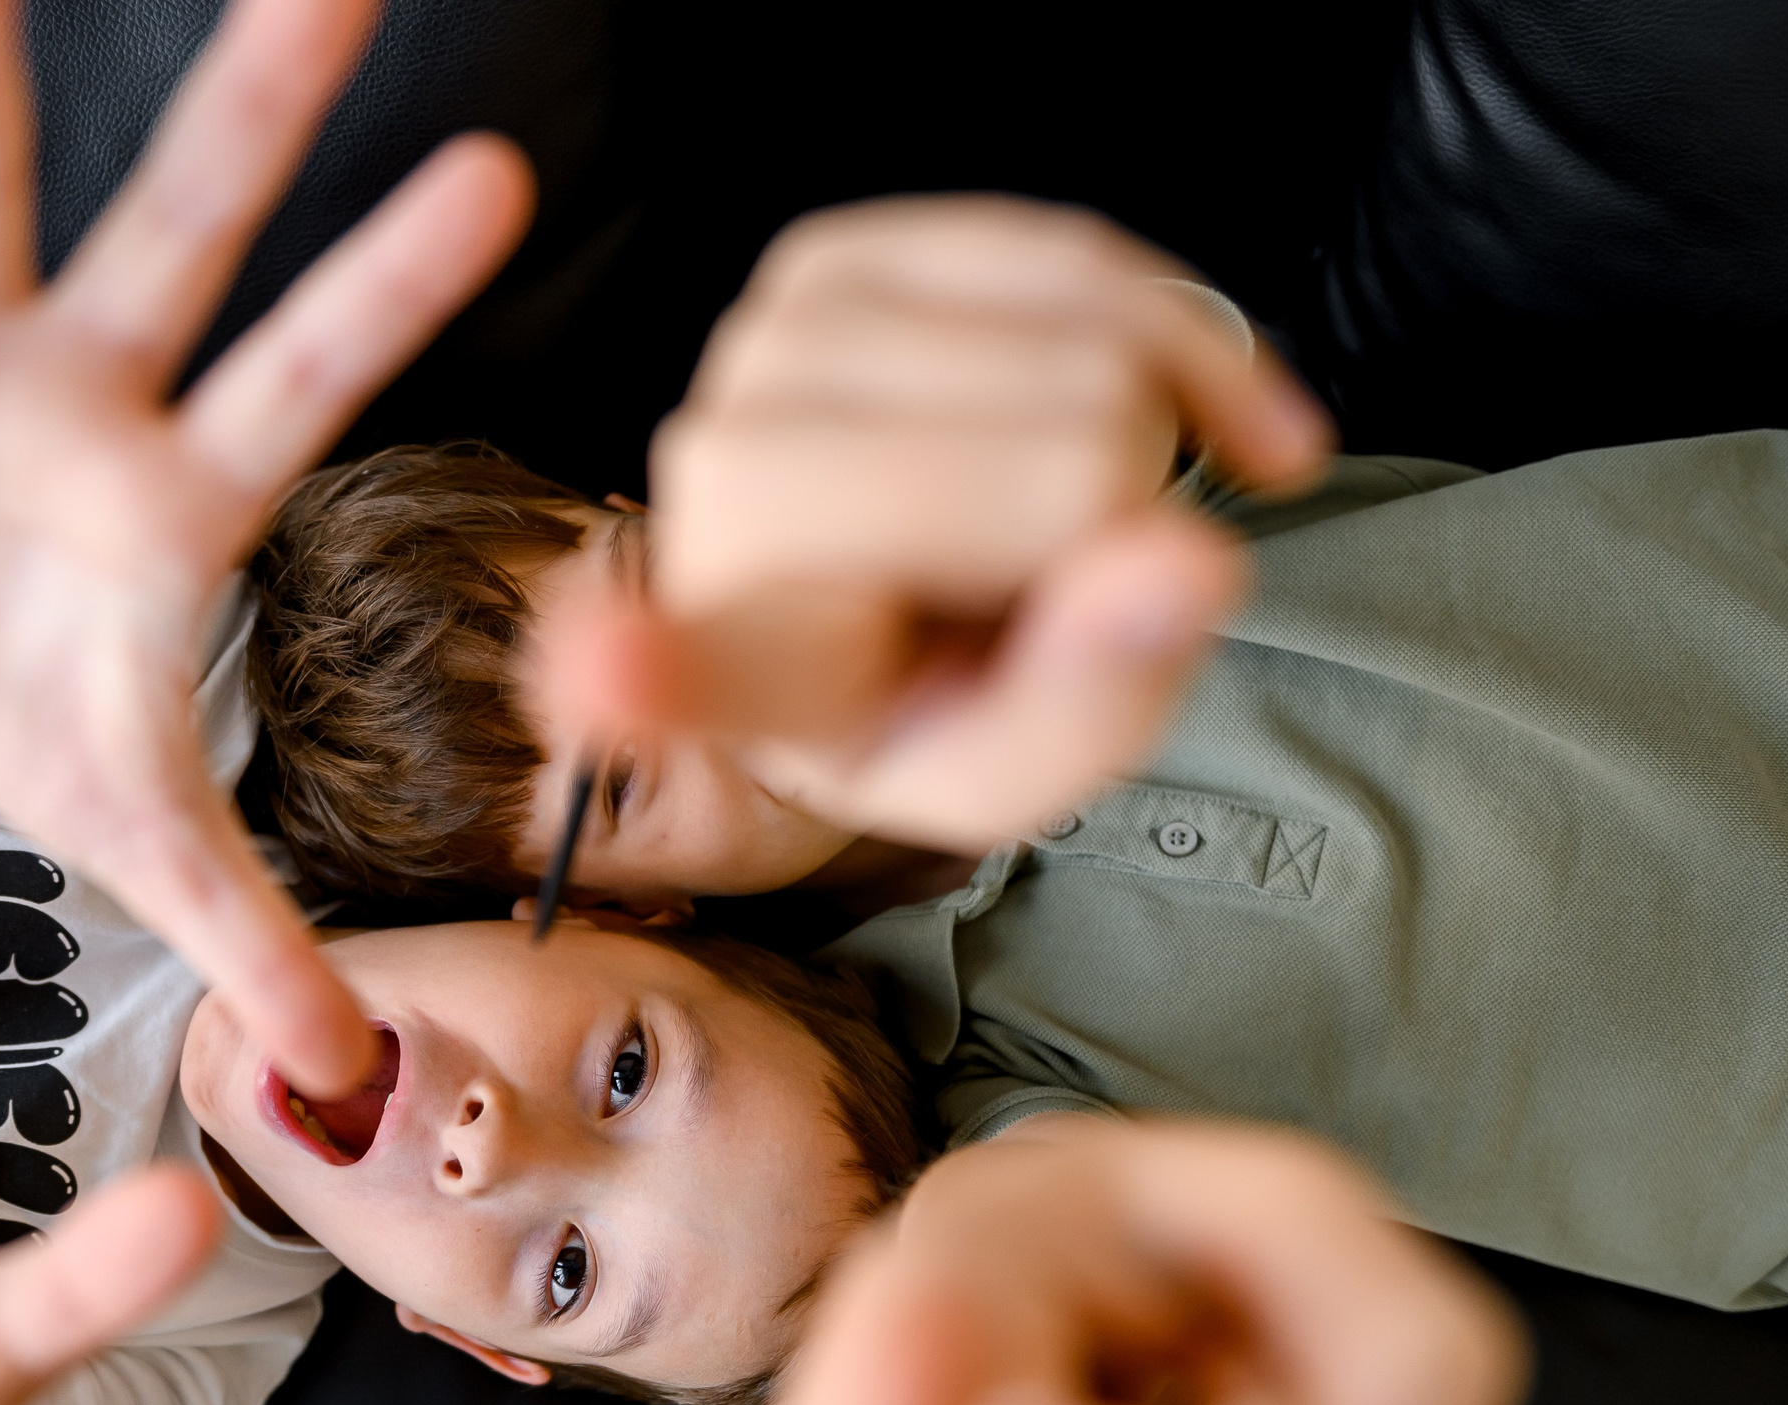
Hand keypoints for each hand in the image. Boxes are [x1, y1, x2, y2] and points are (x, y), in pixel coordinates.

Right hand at [0, 0, 533, 1096]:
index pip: (309, 376)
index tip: (497, 171)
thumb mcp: (141, 832)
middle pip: (182, 234)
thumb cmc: (44, 721)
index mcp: (187, 492)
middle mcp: (89, 391)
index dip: (392, 284)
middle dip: (253, 115)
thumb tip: (347, 1074)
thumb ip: (246, 933)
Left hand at [539, 197, 1330, 853]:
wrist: (882, 587)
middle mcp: (723, 489)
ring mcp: (765, 350)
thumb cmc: (935, 691)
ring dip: (1146, 434)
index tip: (604, 683)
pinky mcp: (830, 256)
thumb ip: (1090, 704)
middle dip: (1133, 520)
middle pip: (1071, 462)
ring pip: (1095, 352)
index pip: (684, 678)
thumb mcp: (1011, 765)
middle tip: (1073, 580)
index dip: (653, 679)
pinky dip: (1174, 337)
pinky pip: (1078, 262)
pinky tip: (1180, 416)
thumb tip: (1183, 565)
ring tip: (1080, 512)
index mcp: (737, 668)